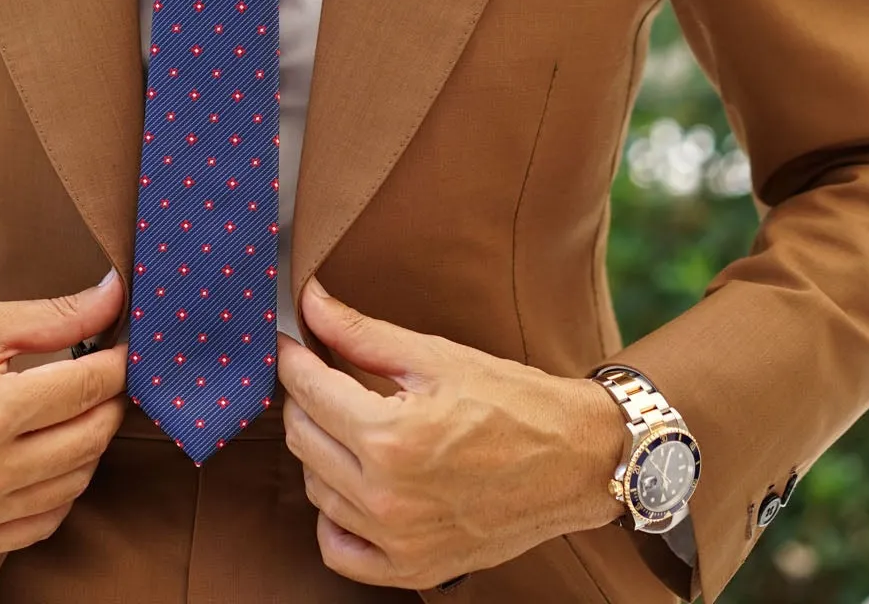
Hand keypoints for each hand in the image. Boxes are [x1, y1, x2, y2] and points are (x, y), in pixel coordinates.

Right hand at [0, 271, 126, 558]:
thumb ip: (54, 317)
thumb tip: (116, 297)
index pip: (87, 389)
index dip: (115, 364)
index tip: (121, 349)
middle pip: (90, 440)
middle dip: (107, 403)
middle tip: (100, 377)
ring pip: (74, 485)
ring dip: (86, 445)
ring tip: (70, 411)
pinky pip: (42, 523)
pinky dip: (58, 490)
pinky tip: (46, 454)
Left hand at [278, 278, 623, 588]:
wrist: (578, 460)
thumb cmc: (516, 402)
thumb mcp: (438, 356)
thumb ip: (363, 334)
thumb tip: (310, 302)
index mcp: (391, 437)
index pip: (307, 390)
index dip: (292, 358)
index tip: (291, 342)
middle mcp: (387, 496)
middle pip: (302, 438)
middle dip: (305, 400)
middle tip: (324, 378)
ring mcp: (398, 539)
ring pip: (316, 489)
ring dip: (321, 452)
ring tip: (353, 426)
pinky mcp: (414, 567)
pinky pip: (339, 550)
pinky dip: (335, 520)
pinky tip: (353, 488)